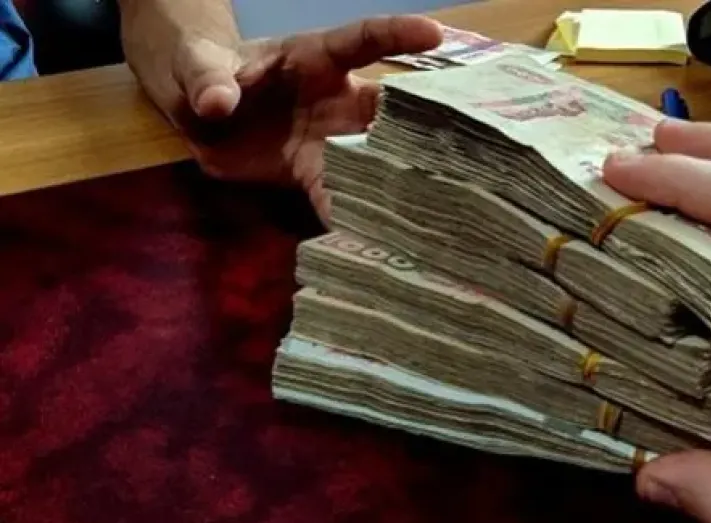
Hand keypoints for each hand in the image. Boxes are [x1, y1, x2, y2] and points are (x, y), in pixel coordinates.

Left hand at [127, 15, 442, 219]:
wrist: (195, 109)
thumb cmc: (205, 67)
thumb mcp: (197, 63)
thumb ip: (208, 79)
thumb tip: (218, 103)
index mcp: (315, 57)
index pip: (364, 40)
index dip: (399, 35)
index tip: (435, 35)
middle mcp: (336, 98)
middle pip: (385, 109)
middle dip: (419, 124)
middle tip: (455, 144)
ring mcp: (329, 139)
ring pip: (373, 158)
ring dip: (395, 180)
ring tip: (426, 205)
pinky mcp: (312, 174)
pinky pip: (336, 196)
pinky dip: (351, 217)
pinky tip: (370, 240)